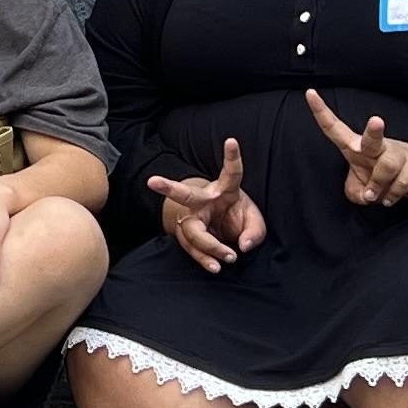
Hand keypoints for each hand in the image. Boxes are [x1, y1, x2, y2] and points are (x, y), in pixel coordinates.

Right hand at [150, 138, 266, 274]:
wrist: (218, 227)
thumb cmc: (235, 217)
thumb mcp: (252, 220)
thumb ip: (254, 231)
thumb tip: (243, 246)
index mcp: (223, 190)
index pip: (230, 174)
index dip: (231, 157)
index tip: (231, 140)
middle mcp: (202, 201)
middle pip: (184, 194)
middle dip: (168, 187)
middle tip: (152, 181)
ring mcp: (191, 219)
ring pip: (191, 231)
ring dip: (211, 246)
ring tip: (230, 256)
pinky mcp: (188, 237)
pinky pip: (192, 249)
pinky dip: (205, 260)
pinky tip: (215, 266)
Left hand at [304, 89, 407, 208]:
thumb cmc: (381, 174)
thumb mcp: (360, 187)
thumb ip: (355, 192)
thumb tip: (366, 195)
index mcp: (356, 145)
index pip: (335, 128)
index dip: (321, 111)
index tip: (309, 92)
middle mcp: (377, 145)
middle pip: (373, 138)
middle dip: (374, 131)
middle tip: (376, 121)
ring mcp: (398, 153)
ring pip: (387, 166)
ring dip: (379, 185)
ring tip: (375, 196)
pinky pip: (401, 184)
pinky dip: (392, 197)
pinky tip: (389, 198)